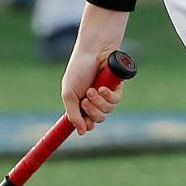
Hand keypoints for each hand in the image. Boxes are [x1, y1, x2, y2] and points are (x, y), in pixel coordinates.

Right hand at [61, 9, 129, 134]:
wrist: (92, 52)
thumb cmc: (78, 70)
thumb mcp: (69, 93)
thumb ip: (73, 114)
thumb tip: (81, 132)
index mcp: (81, 102)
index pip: (87, 122)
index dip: (87, 124)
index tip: (86, 123)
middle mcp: (95, 100)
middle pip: (98, 119)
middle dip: (92, 112)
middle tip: (86, 100)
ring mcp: (106, 95)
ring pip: (107, 111)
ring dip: (98, 102)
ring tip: (93, 89)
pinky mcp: (117, 88)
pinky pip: (115, 101)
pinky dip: (108, 95)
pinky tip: (102, 87)